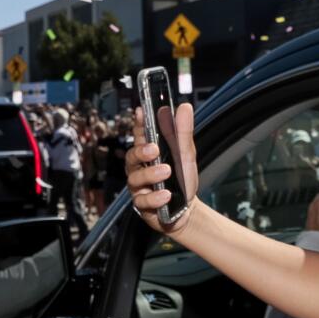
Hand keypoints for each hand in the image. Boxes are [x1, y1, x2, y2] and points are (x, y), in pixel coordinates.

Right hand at [127, 104, 199, 236]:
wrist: (187, 210)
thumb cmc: (182, 180)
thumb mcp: (186, 154)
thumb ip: (183, 133)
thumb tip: (184, 107)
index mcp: (149, 153)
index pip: (140, 135)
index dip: (138, 123)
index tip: (141, 112)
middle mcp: (140, 168)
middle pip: (131, 156)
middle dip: (141, 151)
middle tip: (154, 149)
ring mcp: (139, 187)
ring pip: (135, 178)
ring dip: (150, 174)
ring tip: (166, 171)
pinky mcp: (142, 204)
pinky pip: (142, 200)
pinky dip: (154, 197)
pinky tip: (165, 195)